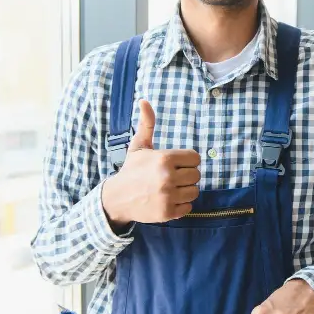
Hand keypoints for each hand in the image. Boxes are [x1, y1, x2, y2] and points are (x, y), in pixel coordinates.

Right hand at [101, 99, 200, 225]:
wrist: (117, 198)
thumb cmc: (132, 170)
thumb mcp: (139, 146)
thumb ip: (147, 124)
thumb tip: (144, 100)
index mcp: (164, 158)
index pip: (195, 159)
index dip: (187, 161)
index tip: (175, 164)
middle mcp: (167, 177)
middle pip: (197, 175)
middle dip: (186, 176)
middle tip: (172, 177)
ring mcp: (168, 196)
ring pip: (194, 191)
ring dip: (185, 191)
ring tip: (171, 189)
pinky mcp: (168, 212)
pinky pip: (189, 207)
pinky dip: (181, 205)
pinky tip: (169, 200)